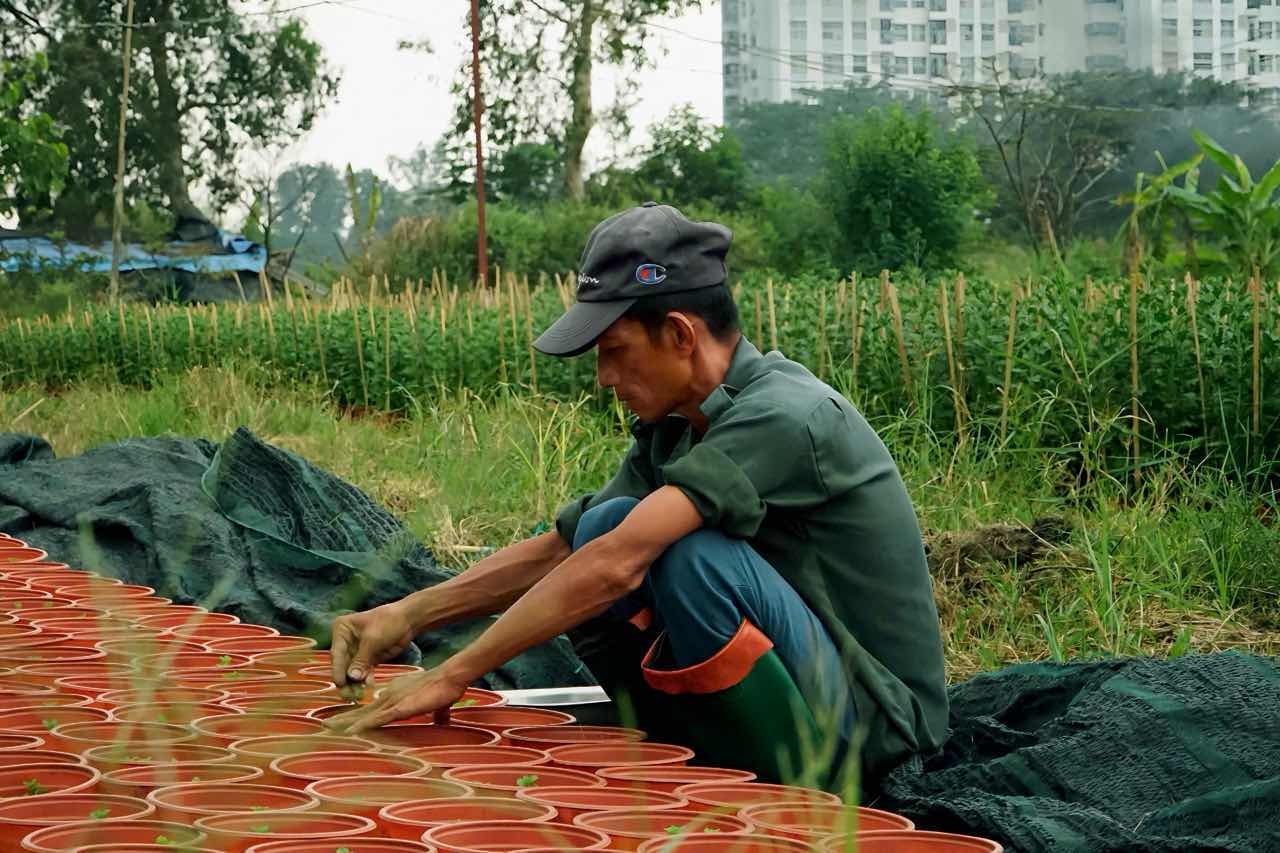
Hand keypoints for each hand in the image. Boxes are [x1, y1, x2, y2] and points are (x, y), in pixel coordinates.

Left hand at [321, 665, 467, 733]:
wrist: (450, 677)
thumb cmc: (444, 688)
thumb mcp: (438, 705)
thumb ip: (437, 714)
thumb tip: (442, 722)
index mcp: (395, 694)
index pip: (372, 708)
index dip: (357, 716)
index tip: (344, 724)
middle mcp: (389, 696)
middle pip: (362, 711)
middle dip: (343, 719)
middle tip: (323, 725)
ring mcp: (392, 702)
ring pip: (364, 715)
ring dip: (345, 723)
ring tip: (327, 728)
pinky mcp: (399, 708)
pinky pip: (377, 719)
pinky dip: (363, 726)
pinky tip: (350, 732)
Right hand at [329, 602, 415, 700]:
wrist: (408, 620)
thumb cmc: (388, 621)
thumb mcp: (373, 639)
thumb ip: (361, 659)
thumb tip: (352, 677)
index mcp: (342, 630)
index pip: (336, 653)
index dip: (338, 670)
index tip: (340, 683)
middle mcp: (346, 641)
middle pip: (343, 664)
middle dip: (347, 680)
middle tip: (348, 695)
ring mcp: (357, 651)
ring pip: (353, 670)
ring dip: (355, 683)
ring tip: (358, 695)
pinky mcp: (368, 658)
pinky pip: (364, 671)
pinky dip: (366, 679)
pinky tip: (369, 687)